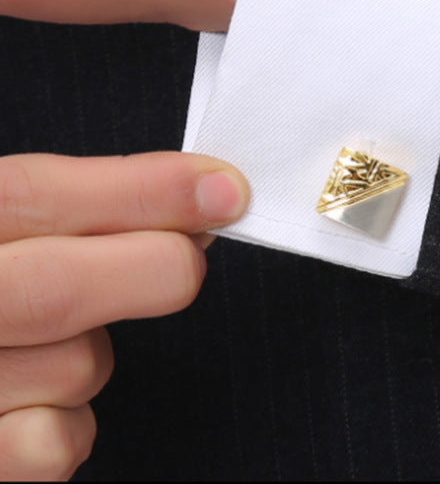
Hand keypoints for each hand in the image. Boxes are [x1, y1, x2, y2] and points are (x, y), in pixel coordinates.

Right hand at [0, 151, 248, 479]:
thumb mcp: (9, 233)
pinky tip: (25, 406)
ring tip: (44, 346)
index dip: (143, 190)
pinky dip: (65, 424)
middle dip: (156, 267)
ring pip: (75, 367)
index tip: (225, 189)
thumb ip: (88, 210)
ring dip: (92, 354)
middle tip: (190, 258)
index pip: (32, 196)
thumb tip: (202, 199)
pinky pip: (55, 444)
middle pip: (57, 288)